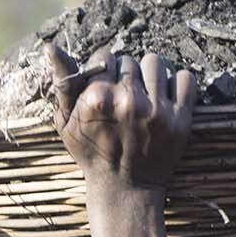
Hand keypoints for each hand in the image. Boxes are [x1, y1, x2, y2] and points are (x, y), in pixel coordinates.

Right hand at [45, 43, 194, 194]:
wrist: (124, 190)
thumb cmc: (91, 153)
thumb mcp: (66, 122)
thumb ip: (62, 82)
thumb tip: (50, 46)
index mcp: (97, 99)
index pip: (105, 57)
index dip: (103, 71)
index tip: (105, 88)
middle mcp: (127, 102)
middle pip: (129, 60)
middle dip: (126, 75)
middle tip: (124, 98)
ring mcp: (156, 110)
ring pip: (156, 62)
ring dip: (150, 75)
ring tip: (144, 94)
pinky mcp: (181, 119)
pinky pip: (185, 78)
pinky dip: (177, 85)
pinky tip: (164, 99)